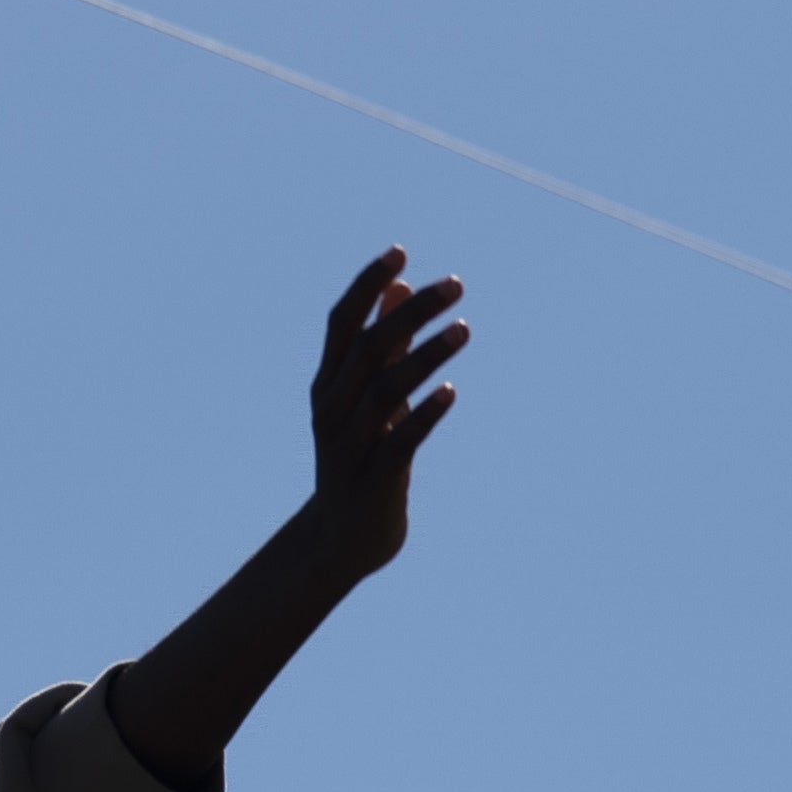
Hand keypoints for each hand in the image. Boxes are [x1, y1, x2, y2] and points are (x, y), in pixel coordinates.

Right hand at [306, 247, 467, 576]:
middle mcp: (331, 409)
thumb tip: (400, 288)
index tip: (401, 252)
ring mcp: (349, 446)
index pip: (342, 323)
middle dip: (411, 312)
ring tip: (464, 329)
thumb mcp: (365, 398)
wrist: (341, 539)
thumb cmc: (359, 458)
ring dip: (425, 356)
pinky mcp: (374, 481)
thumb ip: (383, 345)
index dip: (367, 285)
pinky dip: (422, 415)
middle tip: (456, 284)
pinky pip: (398, 442)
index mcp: (327, 384)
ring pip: (385, 390)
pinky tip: (450, 392)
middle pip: (368, 348)